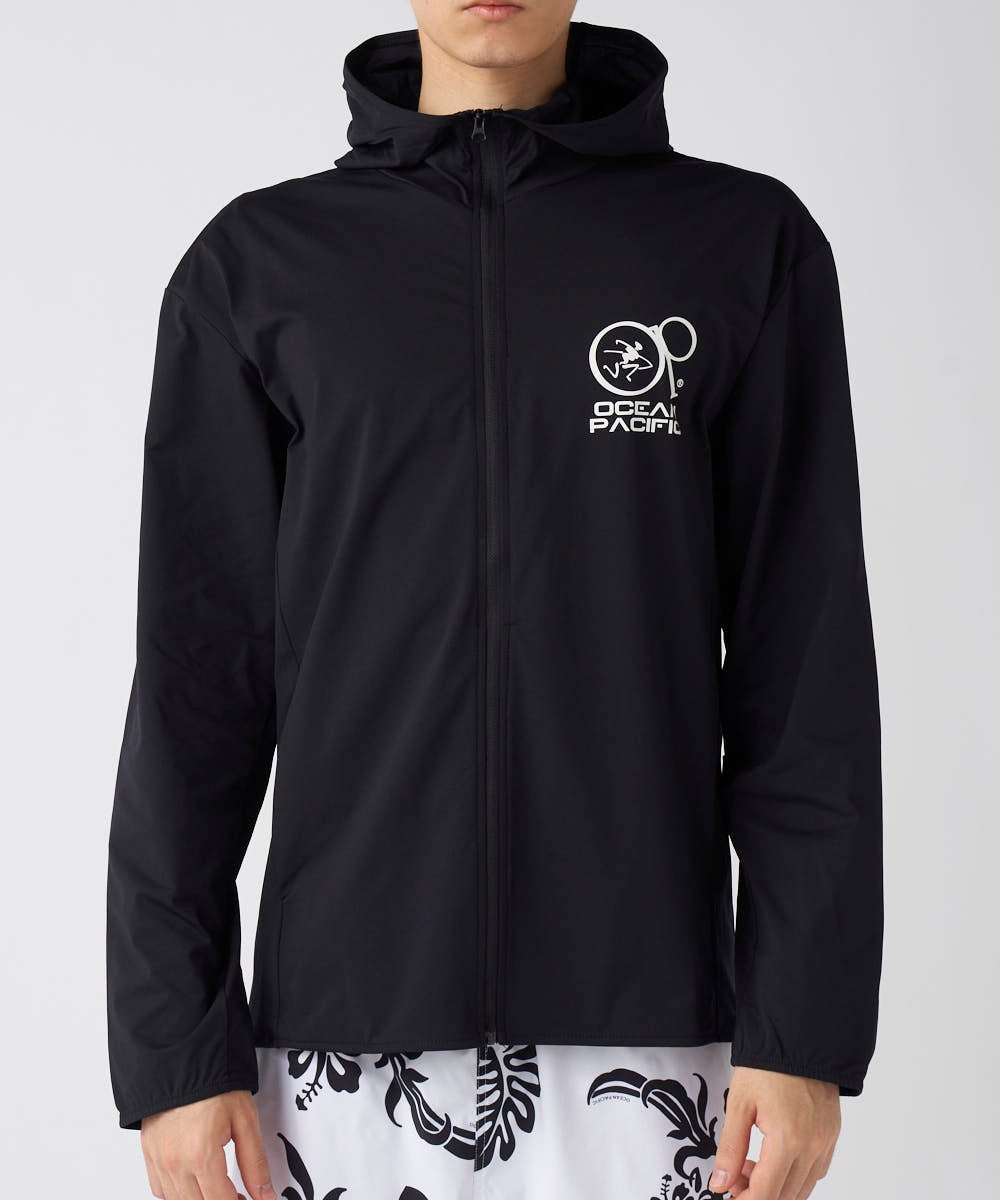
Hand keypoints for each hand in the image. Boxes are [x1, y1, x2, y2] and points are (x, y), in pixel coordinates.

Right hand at [140, 1089, 274, 1199]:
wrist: (184, 1059)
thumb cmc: (214, 1083)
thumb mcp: (245, 1120)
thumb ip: (255, 1162)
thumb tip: (265, 1194)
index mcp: (200, 1155)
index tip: (249, 1199)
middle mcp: (174, 1163)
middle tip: (238, 1194)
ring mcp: (158, 1161)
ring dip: (200, 1198)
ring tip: (219, 1186)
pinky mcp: (148, 1155)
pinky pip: (161, 1189)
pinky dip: (178, 1191)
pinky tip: (194, 1179)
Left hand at [707, 1067, 840, 1198]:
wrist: (798, 1039)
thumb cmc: (767, 1066)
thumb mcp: (739, 1104)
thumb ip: (730, 1148)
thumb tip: (720, 1183)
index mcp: (788, 1140)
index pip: (766, 1193)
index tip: (728, 1195)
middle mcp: (813, 1147)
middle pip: (785, 1196)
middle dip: (757, 1195)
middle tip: (733, 1179)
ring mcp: (826, 1143)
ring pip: (802, 1189)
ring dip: (776, 1188)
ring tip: (750, 1166)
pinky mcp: (832, 1136)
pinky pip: (816, 1172)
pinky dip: (795, 1177)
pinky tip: (775, 1160)